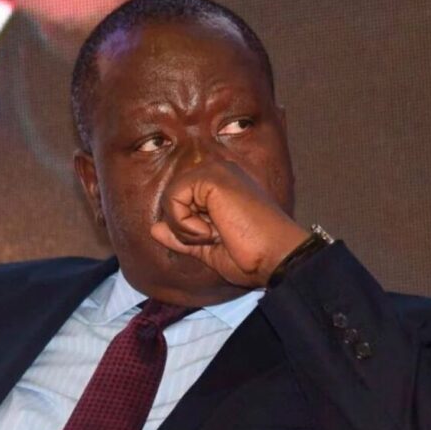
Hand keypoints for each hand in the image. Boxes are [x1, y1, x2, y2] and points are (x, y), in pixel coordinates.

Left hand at [150, 161, 308, 287]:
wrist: (276, 258)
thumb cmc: (252, 256)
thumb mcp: (208, 249)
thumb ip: (181, 236)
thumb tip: (154, 228)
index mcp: (221, 186)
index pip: (181, 201)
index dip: (187, 229)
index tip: (216, 240)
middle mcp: (219, 172)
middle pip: (173, 198)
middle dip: (184, 227)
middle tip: (214, 239)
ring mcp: (217, 171)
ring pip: (171, 197)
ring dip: (185, 227)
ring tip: (213, 236)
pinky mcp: (213, 177)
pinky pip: (174, 199)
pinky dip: (185, 224)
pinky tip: (211, 231)